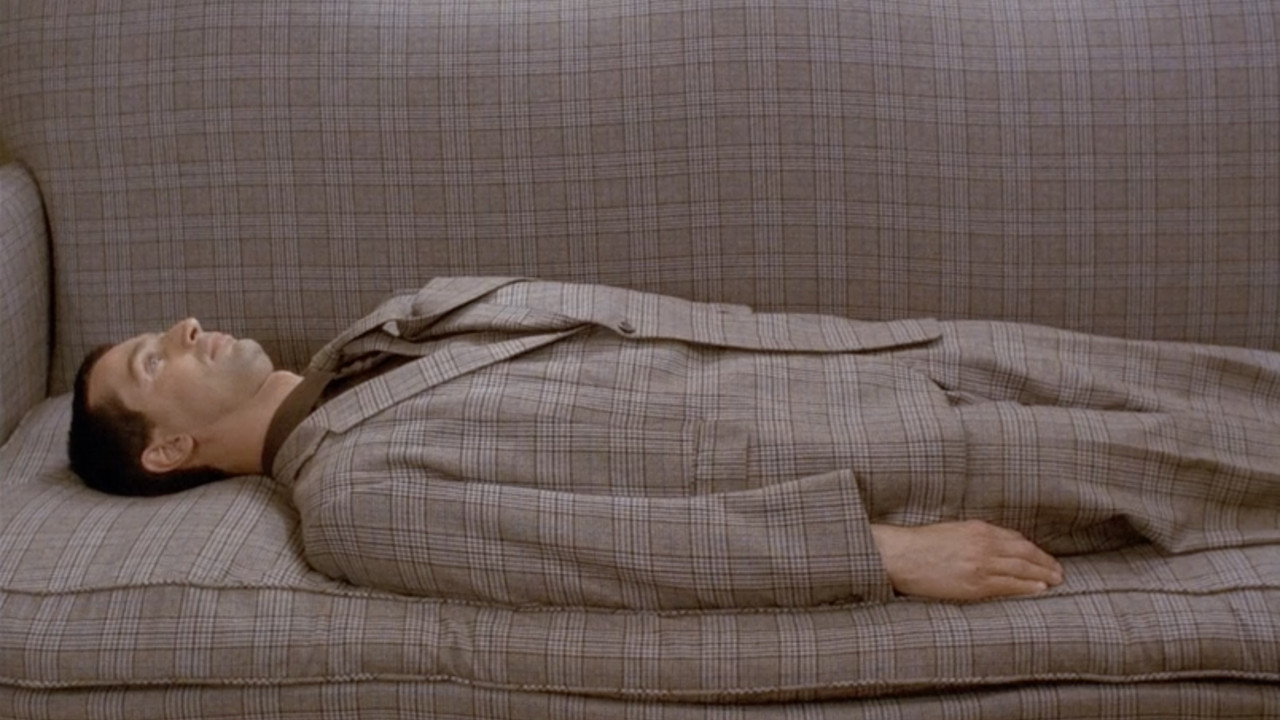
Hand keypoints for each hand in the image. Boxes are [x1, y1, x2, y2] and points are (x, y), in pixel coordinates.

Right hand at [870, 520, 1064, 600]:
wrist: (901, 556)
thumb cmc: (922, 544)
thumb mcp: (954, 531)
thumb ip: (977, 537)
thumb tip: (998, 546)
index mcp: (979, 529)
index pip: (1016, 539)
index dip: (1034, 550)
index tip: (1042, 557)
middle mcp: (984, 545)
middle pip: (1025, 554)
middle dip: (1045, 562)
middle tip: (1059, 571)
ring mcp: (981, 565)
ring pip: (1022, 570)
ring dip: (1042, 576)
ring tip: (1055, 581)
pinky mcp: (975, 585)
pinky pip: (1008, 586)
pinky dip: (1026, 587)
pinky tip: (1038, 589)